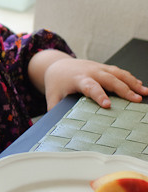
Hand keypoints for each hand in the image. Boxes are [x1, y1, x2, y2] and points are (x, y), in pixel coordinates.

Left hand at [28, 50, 147, 109]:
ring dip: (132, 82)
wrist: (57, 65)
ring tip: (145, 93)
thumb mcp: (52, 97)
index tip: (108, 105)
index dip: (99, 95)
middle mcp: (90, 72)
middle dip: (124, 89)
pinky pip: (119, 72)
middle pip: (109, 79)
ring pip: (118, 74)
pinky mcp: (104, 68)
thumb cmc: (56, 82)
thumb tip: (57, 126)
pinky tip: (140, 86)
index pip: (90, 87)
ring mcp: (98, 68)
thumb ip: (55, 110)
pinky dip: (130, 78)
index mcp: (78, 79)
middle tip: (136, 100)